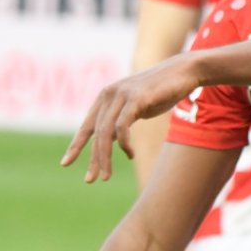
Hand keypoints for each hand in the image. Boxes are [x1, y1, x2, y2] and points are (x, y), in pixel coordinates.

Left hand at [61, 53, 200, 181]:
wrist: (185, 71)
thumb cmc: (163, 90)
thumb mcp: (138, 107)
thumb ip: (123, 119)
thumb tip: (112, 139)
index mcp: (106, 96)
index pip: (87, 125)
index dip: (76, 145)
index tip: (65, 163)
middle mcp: (110, 94)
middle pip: (95, 132)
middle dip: (93, 158)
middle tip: (90, 180)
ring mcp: (122, 95)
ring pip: (105, 132)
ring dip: (104, 157)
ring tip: (106, 176)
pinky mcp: (136, 98)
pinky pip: (122, 125)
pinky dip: (123, 143)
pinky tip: (128, 154)